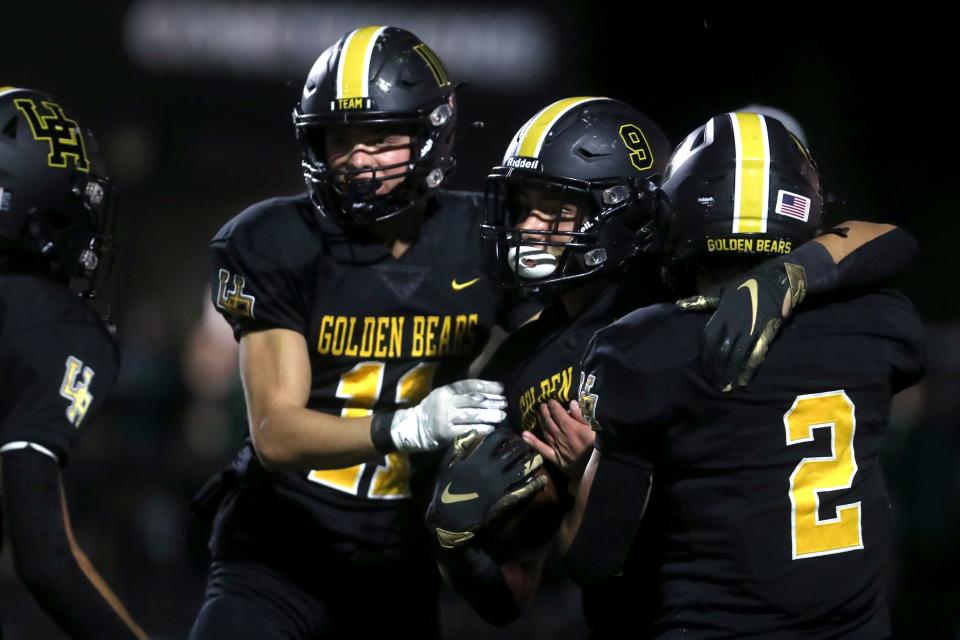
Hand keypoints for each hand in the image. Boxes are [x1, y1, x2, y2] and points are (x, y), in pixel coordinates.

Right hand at [390, 379, 506, 451]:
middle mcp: (446, 401)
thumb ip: (461, 393)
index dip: (488, 386)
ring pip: (472, 414)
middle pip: (474, 399)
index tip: (502, 389)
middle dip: (492, 401)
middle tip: (504, 404)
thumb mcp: (443, 396)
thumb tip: (488, 393)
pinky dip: (480, 429)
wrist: (413, 428)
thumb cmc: (433, 411)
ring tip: (502, 416)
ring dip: (489, 415)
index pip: (470, 385)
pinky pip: (466, 430)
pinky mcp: (445, 432)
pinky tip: (490, 429)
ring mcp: (445, 417)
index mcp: (446, 390)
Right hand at [425, 429, 546, 548]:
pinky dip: (534, 484)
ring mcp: (500, 485)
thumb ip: (459, 446)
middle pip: (514, 452)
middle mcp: (491, 469)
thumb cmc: (446, 490)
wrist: (450, 519)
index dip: (506, 434)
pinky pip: (523, 489)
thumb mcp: (447, 465)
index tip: (509, 435)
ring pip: (522, 469)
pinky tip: (542, 480)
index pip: (497, 439)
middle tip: (527, 444)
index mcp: (477, 459)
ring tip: (538, 457)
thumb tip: (474, 432)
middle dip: (523, 446)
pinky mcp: (504, 499)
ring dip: (532, 462)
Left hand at [523, 399, 593, 481]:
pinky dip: (533, 441)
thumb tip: (571, 403)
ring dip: (541, 422)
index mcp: (570, 426)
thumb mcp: (595, 428)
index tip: (551, 400)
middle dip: (545, 411)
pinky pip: (542, 448)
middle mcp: (560, 435)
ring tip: (539, 415)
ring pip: (545, 431)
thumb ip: (581, 416)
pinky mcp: (555, 458)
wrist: (596, 469)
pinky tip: (524, 435)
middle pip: (549, 420)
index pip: (558, 412)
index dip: (553, 405)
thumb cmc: (599, 447)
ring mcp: (556, 446)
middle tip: (542, 405)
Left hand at [677, 260, 806, 390]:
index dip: (705, 356)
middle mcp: (734, 324)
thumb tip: (679, 305)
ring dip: (729, 373)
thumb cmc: (747, 287)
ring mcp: (750, 330)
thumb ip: (703, 302)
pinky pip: (755, 356)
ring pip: (736, 356)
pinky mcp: (765, 335)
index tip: (703, 369)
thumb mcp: (723, 292)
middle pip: (721, 351)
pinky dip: (748, 370)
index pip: (708, 339)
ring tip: (724, 387)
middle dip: (716, 369)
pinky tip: (742, 381)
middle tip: (712, 384)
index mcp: (722, 314)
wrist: (776, 282)